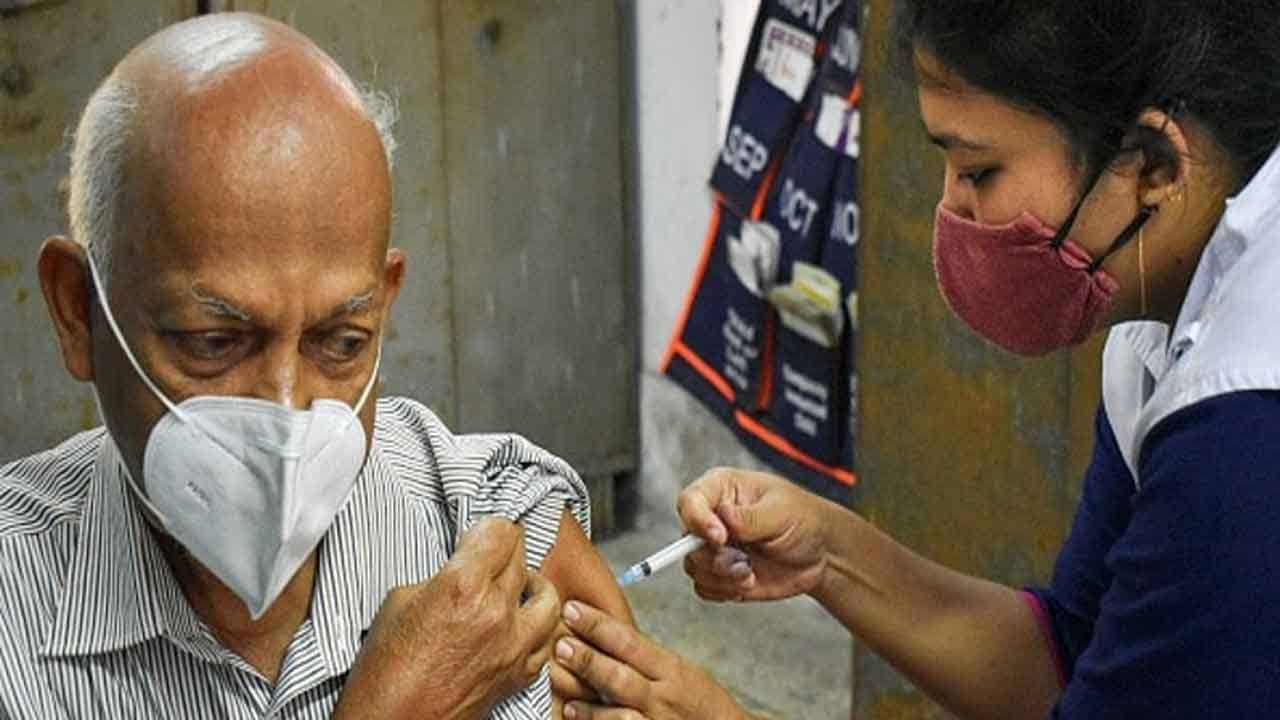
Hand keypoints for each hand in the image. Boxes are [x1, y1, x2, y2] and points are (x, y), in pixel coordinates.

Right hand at [334, 518, 559, 719]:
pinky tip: (519, 624)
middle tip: (491, 554)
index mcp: (462, 585)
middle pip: (522, 557)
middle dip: (506, 550)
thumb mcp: (400, 600)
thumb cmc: (384, 669)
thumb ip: (442, 575)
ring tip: (517, 586)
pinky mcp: (519, 674)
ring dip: (533, 586)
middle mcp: (495, 612)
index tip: (480, 533)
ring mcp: (513, 645)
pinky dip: (538, 627)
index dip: (489, 527)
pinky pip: (547, 639)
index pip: (501, 531)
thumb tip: (465, 565)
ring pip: (548, 597)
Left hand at [554, 601, 748, 719]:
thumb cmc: (703, 703)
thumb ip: (647, 658)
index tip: (572, 610)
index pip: (629, 641)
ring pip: (619, 714)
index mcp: (671, 670)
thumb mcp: (682, 672)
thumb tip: (605, 635)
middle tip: (560, 645)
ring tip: (562, 688)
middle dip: (588, 660)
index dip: (598, 625)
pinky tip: (575, 717)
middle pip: (621, 676)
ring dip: (588, 704)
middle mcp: (663, 697)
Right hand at [678, 467, 830, 601]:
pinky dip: (723, 591)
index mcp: (721, 489)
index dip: (698, 521)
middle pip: (687, 540)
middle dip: (715, 558)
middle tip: (744, 563)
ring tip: (750, 574)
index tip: (721, 538)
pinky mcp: (720, 574)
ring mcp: (714, 547)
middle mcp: (711, 518)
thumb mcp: (782, 512)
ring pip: (694, 567)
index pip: (690, 501)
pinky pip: (704, 587)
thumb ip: (751, 517)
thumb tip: (724, 516)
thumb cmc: (803, 519)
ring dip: (721, 578)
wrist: (821, 553)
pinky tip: (747, 582)